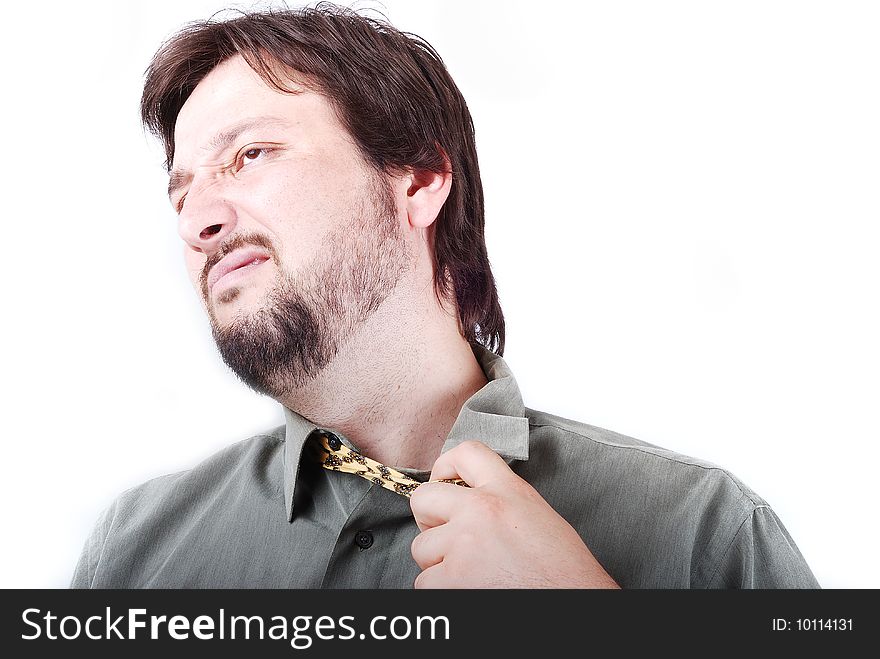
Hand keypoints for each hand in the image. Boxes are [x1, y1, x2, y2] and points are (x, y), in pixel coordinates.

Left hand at [410, 440, 619, 588]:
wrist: (576, 601)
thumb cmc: (564, 570)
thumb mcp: (537, 515)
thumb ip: (500, 500)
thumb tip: (466, 504)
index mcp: (507, 490)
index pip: (466, 452)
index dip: (446, 465)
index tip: (444, 481)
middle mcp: (481, 510)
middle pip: (424, 498)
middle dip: (429, 519)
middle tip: (446, 537)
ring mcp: (464, 543)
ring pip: (421, 548)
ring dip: (438, 563)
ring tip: (470, 573)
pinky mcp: (453, 579)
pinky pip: (424, 582)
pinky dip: (441, 590)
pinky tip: (469, 590)